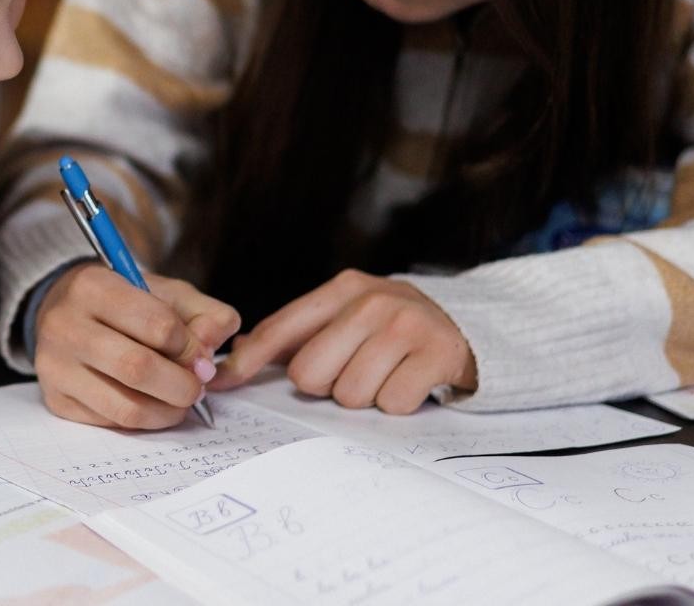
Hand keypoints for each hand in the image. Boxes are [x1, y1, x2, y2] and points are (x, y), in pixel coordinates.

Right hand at [33, 265, 240, 429]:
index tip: (202, 358)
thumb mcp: (164, 291)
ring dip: (167, 412)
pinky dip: (143, 420)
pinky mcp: (55, 400)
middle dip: (182, 386)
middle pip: (138, 368)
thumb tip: (211, 353)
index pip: (157, 325)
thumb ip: (203, 313)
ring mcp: (55, 367)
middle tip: (197, 387)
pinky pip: (111, 423)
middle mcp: (65, 326)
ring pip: (125, 406)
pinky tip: (151, 404)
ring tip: (179, 401)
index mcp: (92, 287)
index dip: (191, 348)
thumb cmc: (121, 302)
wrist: (61, 311)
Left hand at [208, 269, 475, 413]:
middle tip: (353, 372)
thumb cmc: (394, 329)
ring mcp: (408, 326)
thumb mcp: (348, 317)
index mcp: (344, 289)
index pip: (282, 328)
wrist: (469, 328)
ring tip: (384, 375)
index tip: (225, 381)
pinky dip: (398, 403)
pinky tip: (409, 382)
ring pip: (351, 394)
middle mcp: (374, 301)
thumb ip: (298, 335)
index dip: (250, 360)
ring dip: (366, 396)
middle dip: (328, 385)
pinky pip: (392, 403)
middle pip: (311, 374)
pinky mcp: (438, 354)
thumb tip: (239, 354)